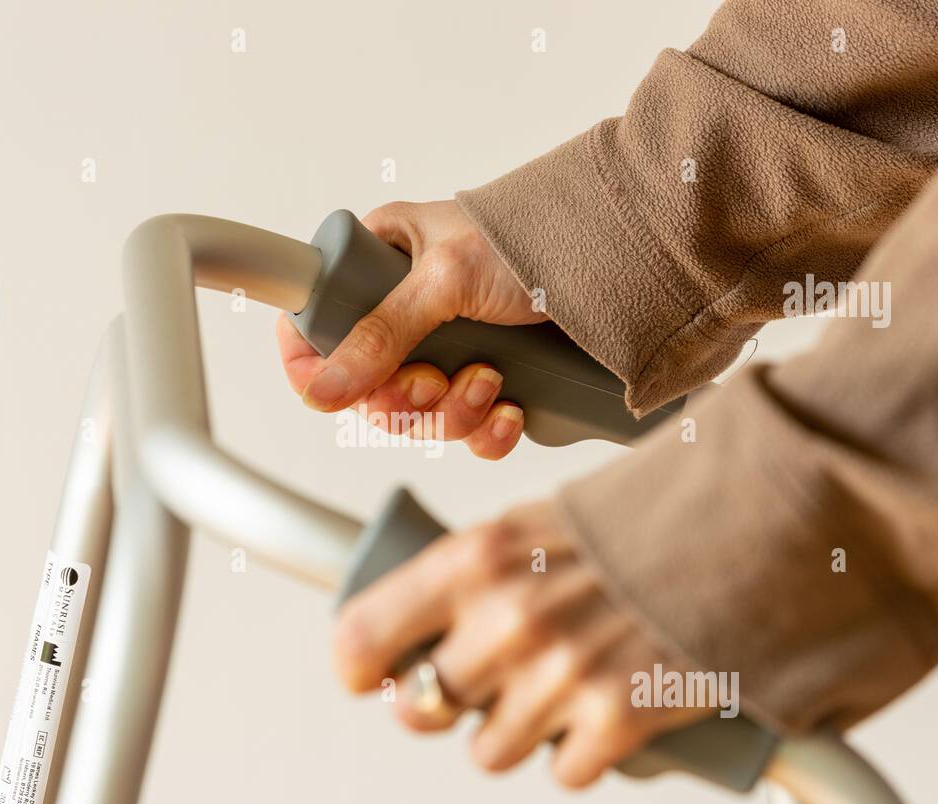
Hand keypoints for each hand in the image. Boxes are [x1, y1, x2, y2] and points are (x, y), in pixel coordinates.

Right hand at [276, 199, 540, 459]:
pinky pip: (468, 432)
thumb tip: (322, 389)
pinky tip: (511, 409)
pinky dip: (487, 431)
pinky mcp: (490, 381)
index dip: (314, 365)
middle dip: (404, 399)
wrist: (624, 259)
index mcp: (380, 263)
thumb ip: (381, 333)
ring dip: (452, 414)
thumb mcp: (446, 279)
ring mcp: (449, 349)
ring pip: (418, 417)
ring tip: (490, 382)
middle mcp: (407, 309)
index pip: (314, 322)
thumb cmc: (535, 237)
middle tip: (434, 380)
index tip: (330, 391)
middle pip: (367, 388)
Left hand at [332, 500, 709, 787]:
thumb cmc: (637, 522)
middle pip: (420, 710)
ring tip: (558, 685)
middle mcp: (506, 620)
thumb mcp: (532, 523)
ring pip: (488, 752)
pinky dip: (583, 751)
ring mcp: (559, 676)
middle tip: (484, 679)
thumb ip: (475, 577)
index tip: (371, 675)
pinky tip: (607, 704)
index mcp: (474, 559)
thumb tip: (426, 628)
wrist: (749, 527)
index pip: (361, 636)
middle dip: (444, 703)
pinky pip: (563, 772)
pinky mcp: (616, 721)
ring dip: (517, 731)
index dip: (360, 666)